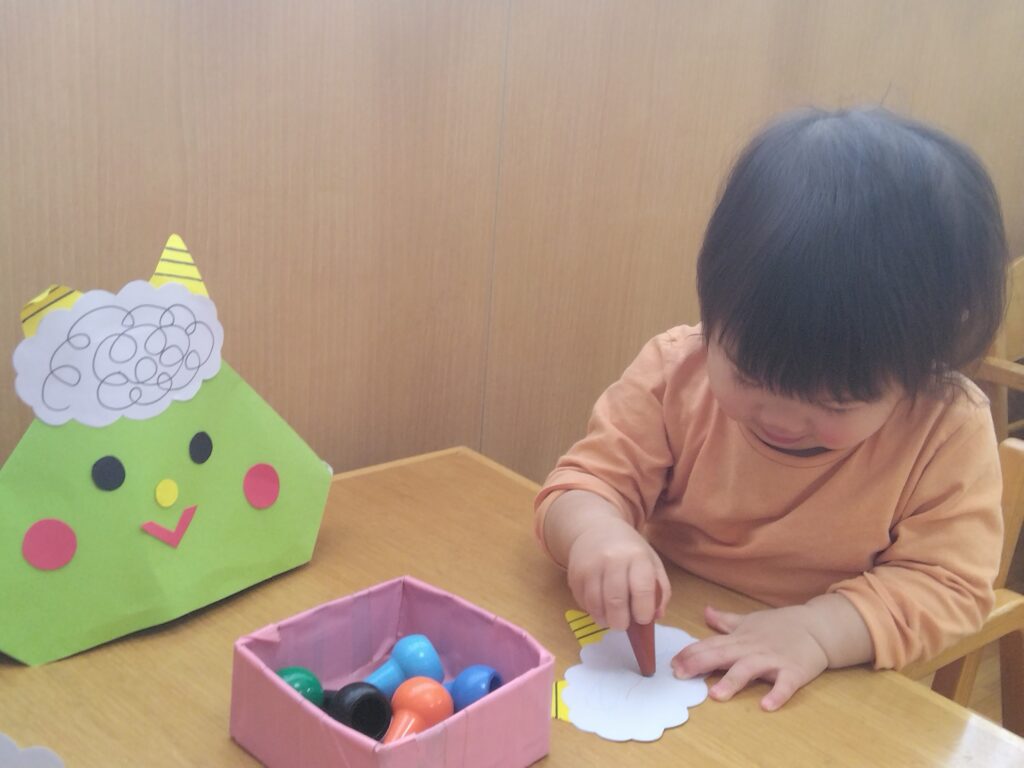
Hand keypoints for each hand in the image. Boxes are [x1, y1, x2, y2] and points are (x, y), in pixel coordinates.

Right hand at [566, 517, 669, 630]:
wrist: (596, 529)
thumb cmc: (629, 549)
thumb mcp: (652, 561)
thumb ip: (660, 589)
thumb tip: (656, 615)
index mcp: (636, 556)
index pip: (642, 589)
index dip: (643, 610)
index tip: (643, 619)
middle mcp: (612, 559)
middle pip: (615, 601)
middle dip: (621, 622)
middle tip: (624, 625)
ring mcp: (590, 566)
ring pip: (595, 605)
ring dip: (604, 619)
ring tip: (611, 619)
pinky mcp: (574, 574)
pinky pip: (583, 602)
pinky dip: (592, 611)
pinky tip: (599, 607)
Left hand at [671, 604, 829, 710]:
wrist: (817, 627)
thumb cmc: (781, 626)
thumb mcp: (750, 621)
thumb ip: (726, 621)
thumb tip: (705, 611)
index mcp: (740, 639)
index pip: (711, 644)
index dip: (691, 652)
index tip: (672, 662)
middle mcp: (753, 648)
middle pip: (723, 655)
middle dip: (700, 663)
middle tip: (680, 674)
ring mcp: (773, 660)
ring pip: (749, 669)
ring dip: (732, 681)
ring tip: (715, 694)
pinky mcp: (794, 671)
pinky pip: (785, 685)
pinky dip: (777, 694)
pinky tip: (766, 705)